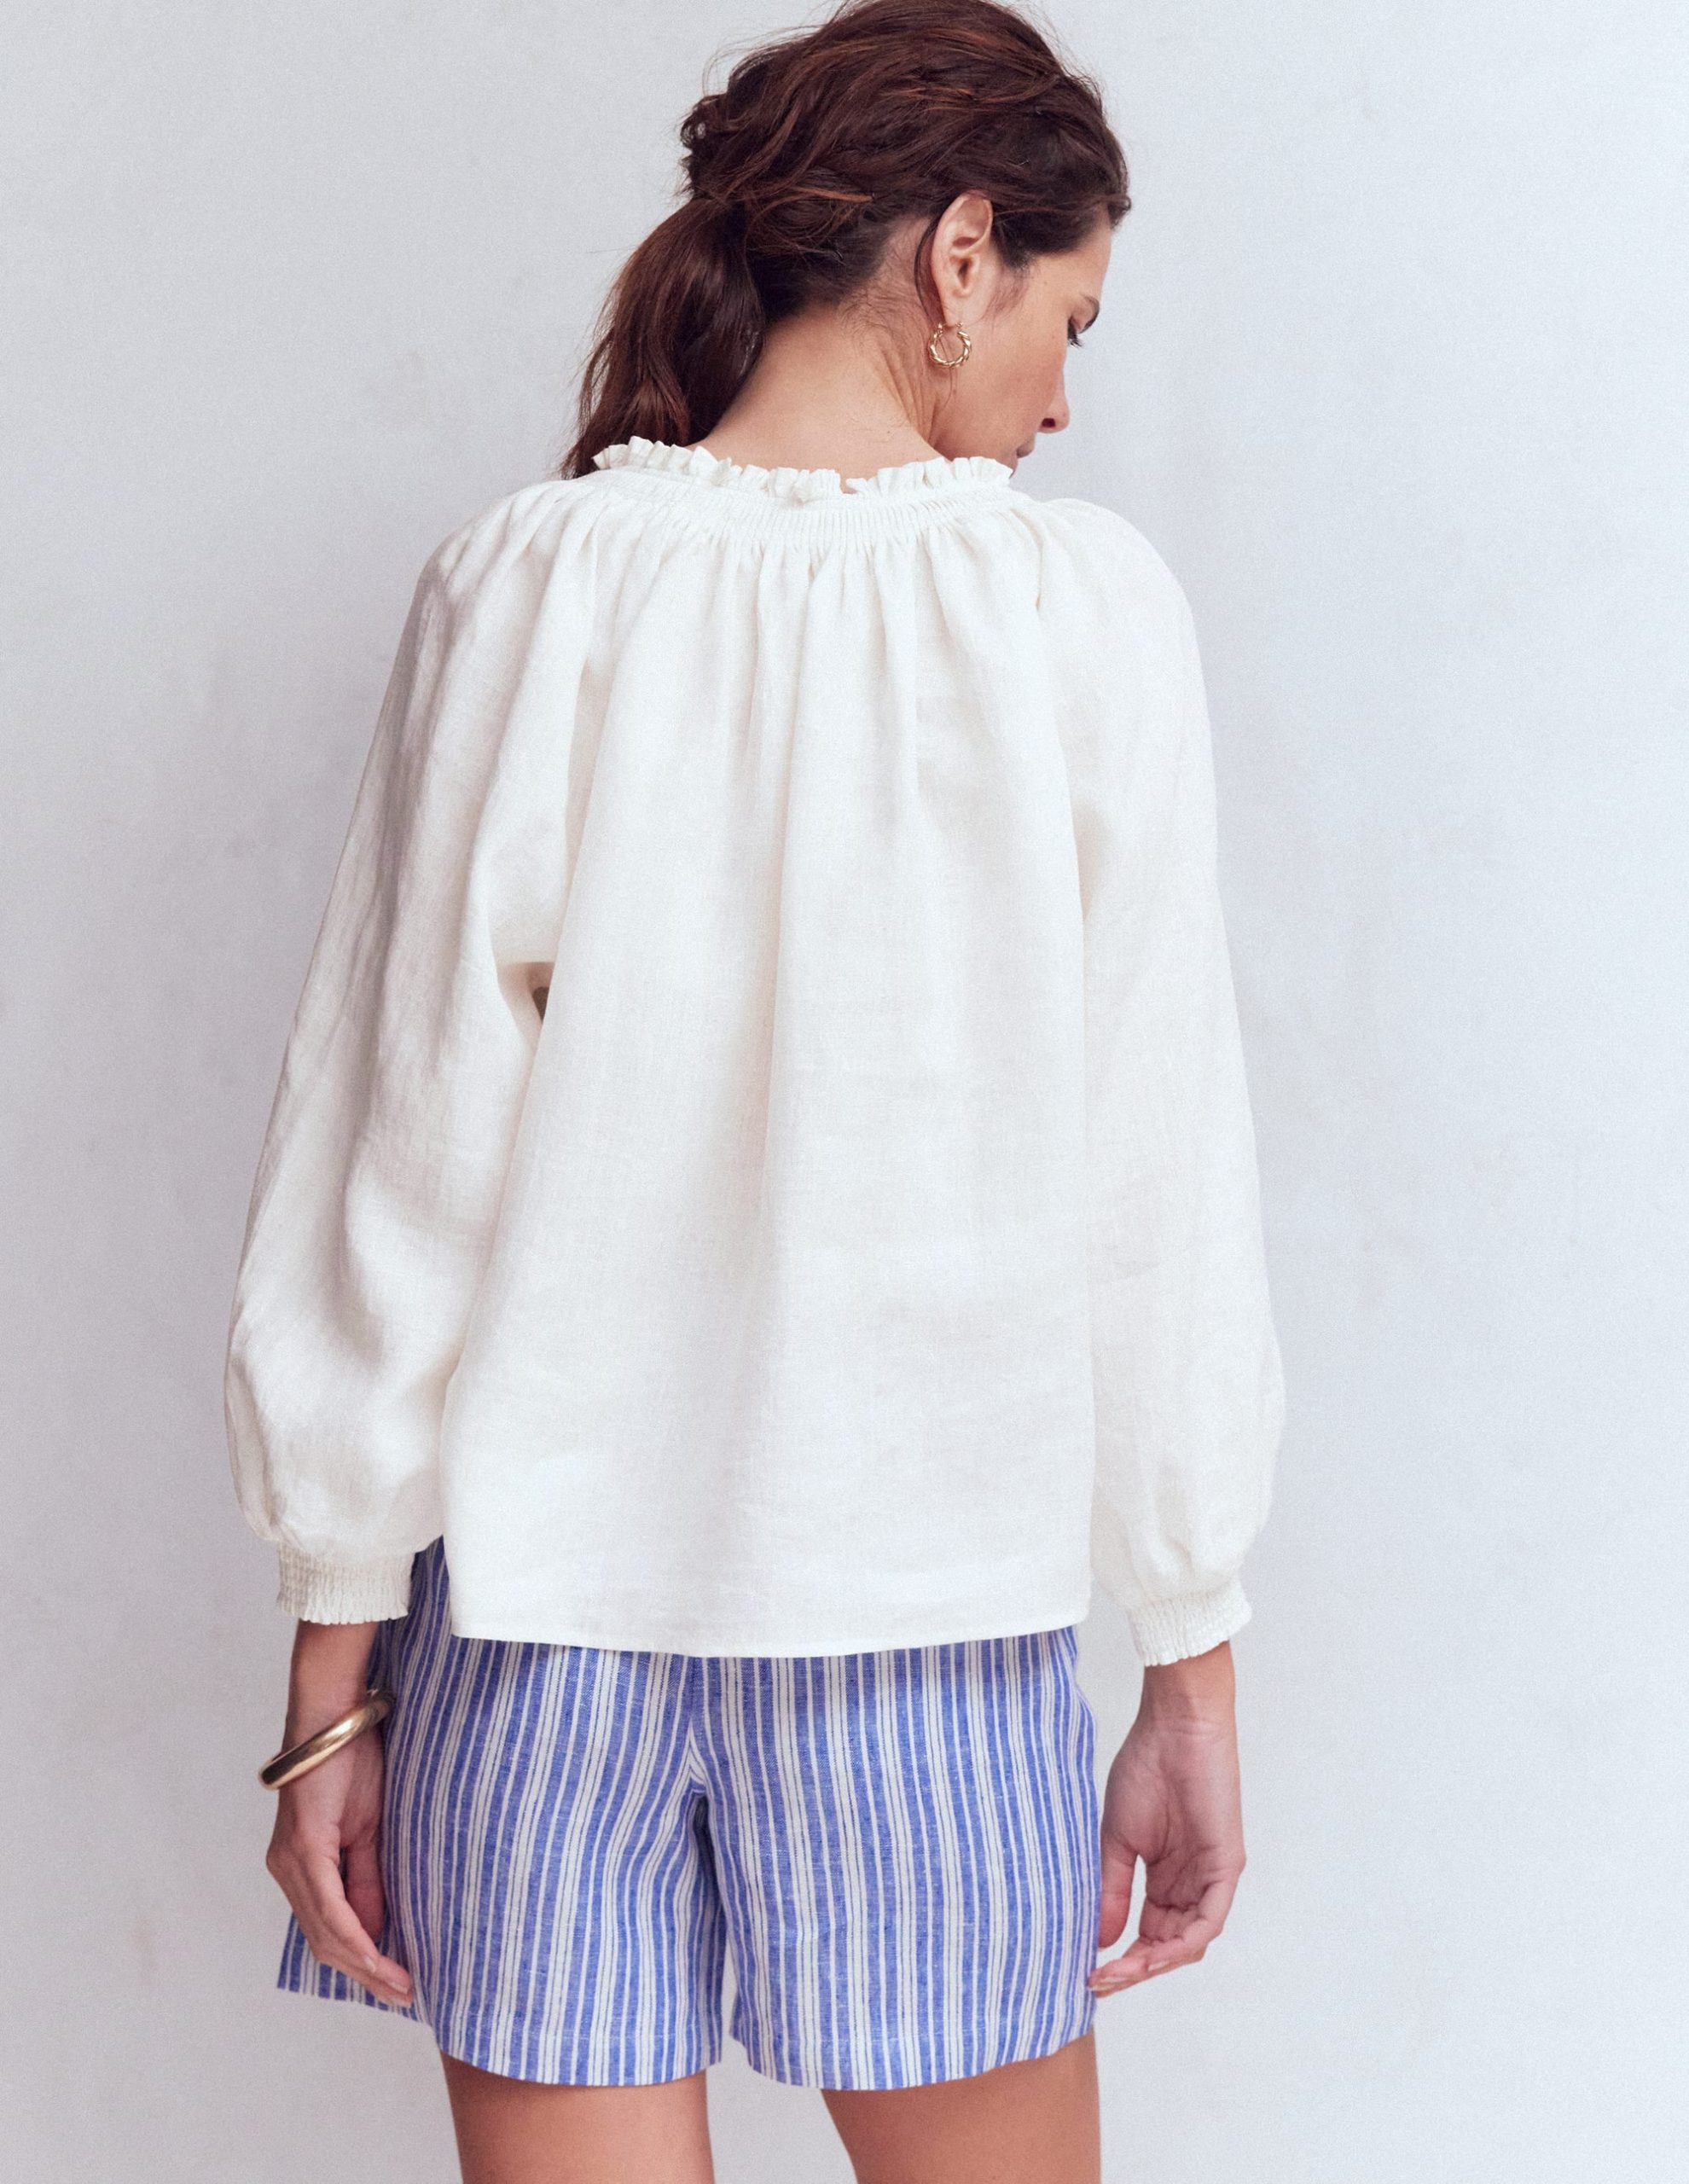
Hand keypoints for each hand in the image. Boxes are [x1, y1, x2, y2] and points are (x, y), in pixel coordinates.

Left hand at [263, 1623, 413, 2008]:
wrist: (335, 1715)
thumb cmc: (353, 1762)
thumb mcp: (368, 1828)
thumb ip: (367, 1878)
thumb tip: (377, 1930)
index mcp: (301, 1864)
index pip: (329, 1931)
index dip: (363, 1962)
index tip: (398, 1983)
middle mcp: (287, 1869)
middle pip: (324, 1942)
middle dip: (366, 1974)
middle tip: (404, 1994)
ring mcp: (290, 1860)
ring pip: (324, 1932)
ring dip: (364, 1963)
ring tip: (400, 1983)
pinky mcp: (301, 1848)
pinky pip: (327, 1907)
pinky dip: (354, 1935)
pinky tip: (376, 1954)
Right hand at [1089, 1639, 1244, 1994]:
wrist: (1174, 1728)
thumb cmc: (1145, 1769)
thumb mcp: (1118, 1839)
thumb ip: (1112, 1889)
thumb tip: (1100, 1942)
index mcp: (1165, 1877)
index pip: (1147, 1934)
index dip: (1121, 1959)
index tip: (1088, 1973)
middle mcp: (1190, 1884)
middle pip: (1167, 1946)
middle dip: (1134, 1970)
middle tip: (1100, 1982)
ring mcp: (1210, 1878)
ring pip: (1188, 1942)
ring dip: (1154, 1964)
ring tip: (1119, 1973)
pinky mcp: (1226, 1868)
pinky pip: (1208, 1921)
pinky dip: (1182, 1944)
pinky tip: (1152, 1955)